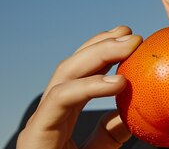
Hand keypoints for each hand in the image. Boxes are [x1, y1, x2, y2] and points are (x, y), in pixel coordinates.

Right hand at [16, 26, 141, 148]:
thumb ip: (111, 134)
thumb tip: (133, 113)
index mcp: (63, 114)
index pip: (81, 72)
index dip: (104, 50)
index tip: (130, 38)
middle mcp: (49, 112)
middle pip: (73, 66)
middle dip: (103, 45)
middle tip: (131, 35)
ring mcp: (40, 120)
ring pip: (65, 74)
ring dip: (99, 54)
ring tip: (128, 46)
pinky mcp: (35, 132)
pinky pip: (61, 98)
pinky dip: (89, 86)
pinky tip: (118, 82)